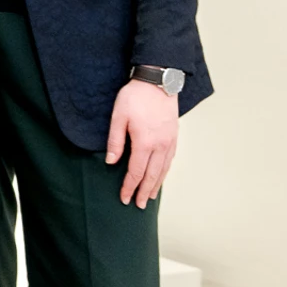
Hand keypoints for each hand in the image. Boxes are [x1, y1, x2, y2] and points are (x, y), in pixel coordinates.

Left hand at [105, 78, 179, 207]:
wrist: (157, 81)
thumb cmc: (135, 97)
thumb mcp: (118, 117)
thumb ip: (115, 141)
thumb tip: (112, 162)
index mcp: (144, 143)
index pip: (136, 172)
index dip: (129, 187)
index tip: (124, 198)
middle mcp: (160, 146)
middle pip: (152, 175)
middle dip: (144, 192)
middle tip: (139, 206)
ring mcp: (169, 141)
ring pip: (163, 169)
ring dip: (156, 185)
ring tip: (151, 197)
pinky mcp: (174, 136)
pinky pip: (170, 159)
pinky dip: (165, 172)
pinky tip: (160, 176)